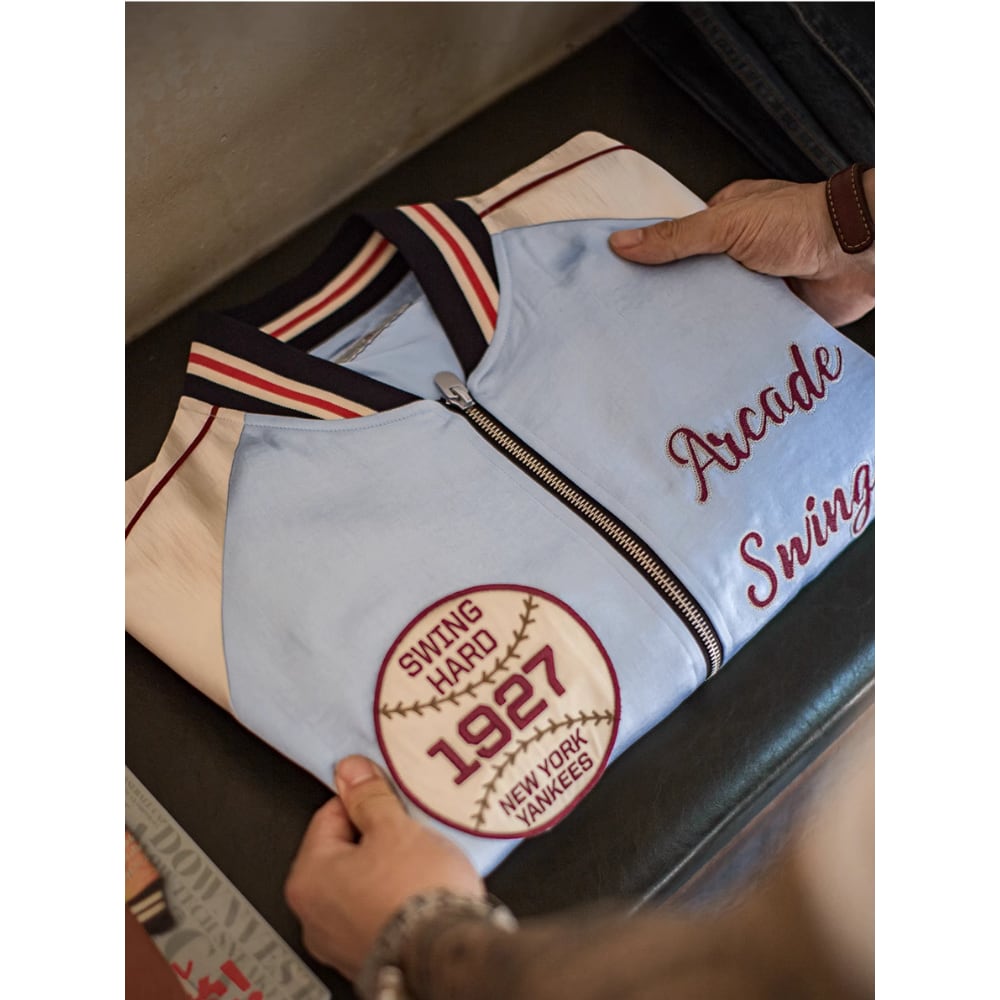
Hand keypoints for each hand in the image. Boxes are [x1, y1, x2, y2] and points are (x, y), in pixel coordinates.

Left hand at [284, 755, 484, 980]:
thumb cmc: (417, 896)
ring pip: (363, 885)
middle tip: (408, 832)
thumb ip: (368, 796)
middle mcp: (315, 917)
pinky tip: (421, 893)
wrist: (450, 955)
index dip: (365, 802)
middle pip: (345, 853)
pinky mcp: (369, 958)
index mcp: (309, 879)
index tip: (387, 799)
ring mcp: (340, 944)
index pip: (331, 816)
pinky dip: (396, 902)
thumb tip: (351, 772)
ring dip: (388, 871)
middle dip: (378, 838)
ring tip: (420, 863)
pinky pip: (378, 914)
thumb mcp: (394, 827)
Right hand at [608, 172, 874, 327]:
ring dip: (701, 327)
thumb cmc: (802, 223)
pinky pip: (744, 334)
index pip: (677, 245)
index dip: (651, 266)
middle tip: (636, 330)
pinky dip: (729, 345)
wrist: (863, 252)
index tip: (622, 289)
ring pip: (717, 311)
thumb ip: (677, 238)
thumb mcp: (727, 224)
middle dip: (673, 304)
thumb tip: (622, 244)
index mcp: (726, 223)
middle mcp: (740, 255)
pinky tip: (703, 361)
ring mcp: (759, 288)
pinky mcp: (776, 316)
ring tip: (662, 352)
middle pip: (694, 283)